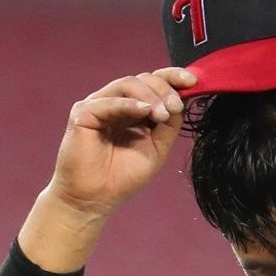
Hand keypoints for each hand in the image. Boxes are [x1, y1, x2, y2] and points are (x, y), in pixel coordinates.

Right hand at [50, 67, 195, 216]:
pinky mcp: (83, 113)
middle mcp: (117, 102)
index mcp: (135, 110)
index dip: (173, 77)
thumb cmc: (122, 177)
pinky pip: (109, 102)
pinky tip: (145, 111)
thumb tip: (180, 103)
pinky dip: (129, 104)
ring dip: (151, 96)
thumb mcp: (157, 149)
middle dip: (165, 90)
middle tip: (175, 107)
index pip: (154, 83)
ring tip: (162, 115)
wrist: (95, 198)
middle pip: (143, 79)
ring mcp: (99, 105)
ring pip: (127, 84)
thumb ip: (168, 126)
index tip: (192, 81)